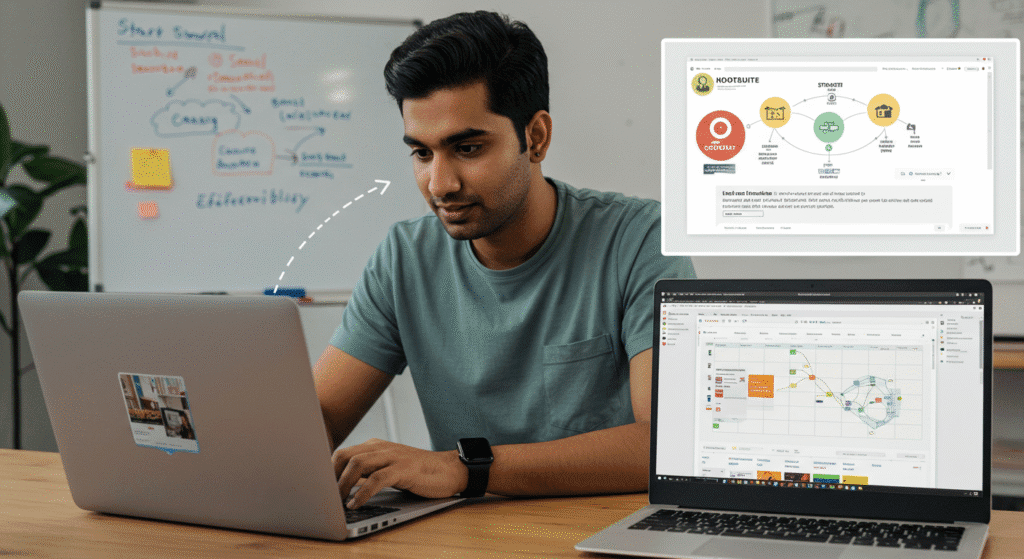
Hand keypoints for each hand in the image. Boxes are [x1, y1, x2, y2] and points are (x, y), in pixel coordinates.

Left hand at [332, 438, 468, 508]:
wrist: (449, 470)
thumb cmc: (418, 474)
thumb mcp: (388, 469)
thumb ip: (368, 473)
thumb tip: (342, 487)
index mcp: (375, 446)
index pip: (343, 452)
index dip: (327, 470)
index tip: (318, 487)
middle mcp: (381, 447)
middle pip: (345, 455)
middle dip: (331, 476)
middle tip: (324, 496)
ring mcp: (393, 457)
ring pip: (358, 464)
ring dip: (343, 484)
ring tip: (337, 502)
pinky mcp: (405, 469)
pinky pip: (378, 479)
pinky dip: (363, 492)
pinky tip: (356, 504)